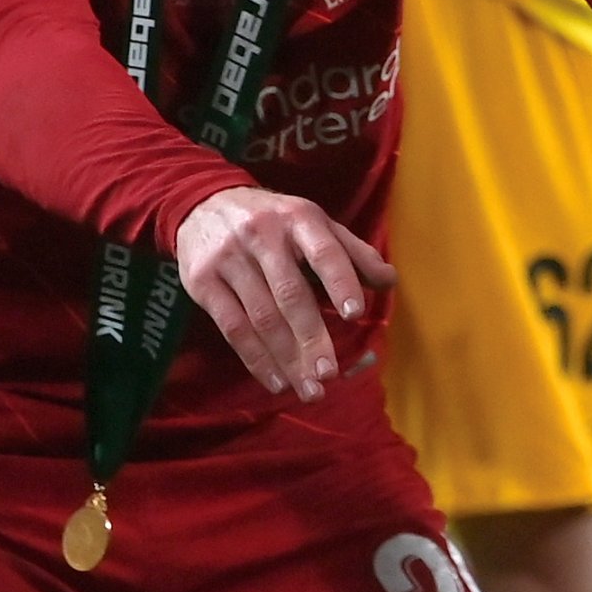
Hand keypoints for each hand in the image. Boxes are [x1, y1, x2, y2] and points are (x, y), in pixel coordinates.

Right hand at [174, 184, 393, 400]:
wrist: (201, 203)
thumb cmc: (274, 220)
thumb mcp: (314, 223)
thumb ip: (353, 252)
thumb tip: (389, 281)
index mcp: (299, 219)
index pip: (324, 253)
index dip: (340, 283)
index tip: (355, 315)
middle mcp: (263, 236)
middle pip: (290, 294)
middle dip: (311, 337)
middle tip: (329, 374)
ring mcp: (229, 259)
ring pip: (260, 317)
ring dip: (286, 358)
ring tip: (310, 389)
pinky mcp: (202, 282)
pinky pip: (232, 327)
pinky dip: (255, 358)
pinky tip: (276, 381)